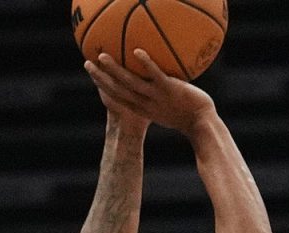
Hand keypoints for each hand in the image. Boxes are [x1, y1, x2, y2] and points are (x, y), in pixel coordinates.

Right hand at [87, 51, 215, 131]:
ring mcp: (156, 97)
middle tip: (88, 63)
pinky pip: (155, 75)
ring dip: (115, 69)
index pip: (117, 97)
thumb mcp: (167, 109)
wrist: (201, 124)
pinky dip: (145, 64)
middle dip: (100, 77)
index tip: (93, 74)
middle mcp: (145, 104)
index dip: (103, 85)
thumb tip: (155, 86)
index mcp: (142, 109)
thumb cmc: (187, 116)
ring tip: (103, 56)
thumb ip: (157, 99)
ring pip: (131, 82)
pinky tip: (137, 51)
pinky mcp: (169, 90)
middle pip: (117, 90)